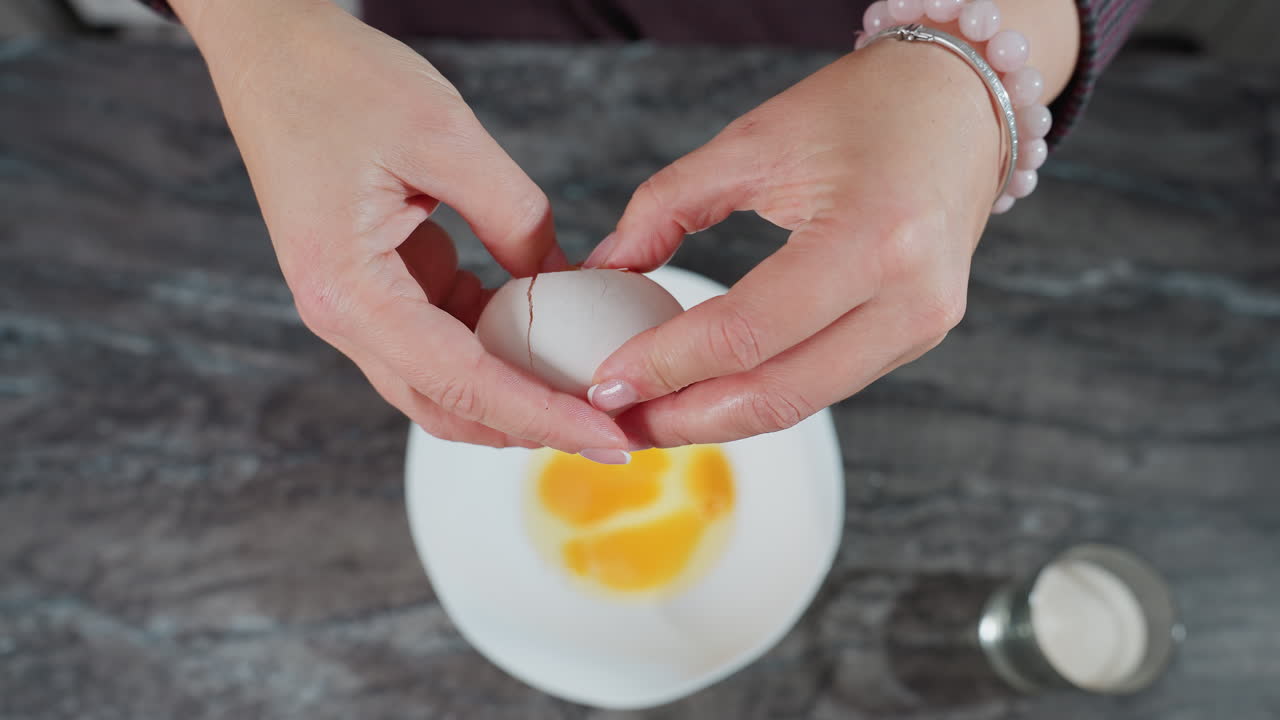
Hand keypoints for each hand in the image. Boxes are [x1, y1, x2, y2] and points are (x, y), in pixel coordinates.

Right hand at [175, 0, 625, 453]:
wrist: (270, 48)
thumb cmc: (335, 81)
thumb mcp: (446, 137)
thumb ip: (515, 216)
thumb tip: (563, 282)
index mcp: (349, 291)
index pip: (463, 383)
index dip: (542, 416)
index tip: (607, 437)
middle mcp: (343, 315)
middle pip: (449, 406)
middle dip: (531, 425)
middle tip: (611, 432)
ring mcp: (357, 304)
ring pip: (445, 381)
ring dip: (514, 391)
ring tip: (587, 392)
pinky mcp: (375, 285)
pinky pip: (442, 336)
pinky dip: (496, 345)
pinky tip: (545, 334)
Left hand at [582, 40, 1005, 446]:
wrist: (958, 101)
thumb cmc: (862, 107)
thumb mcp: (750, 141)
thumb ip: (665, 207)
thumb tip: (604, 271)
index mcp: (871, 238)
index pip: (746, 333)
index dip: (666, 366)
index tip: (604, 381)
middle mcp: (909, 299)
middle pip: (776, 395)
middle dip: (684, 418)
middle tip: (617, 421)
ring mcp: (922, 327)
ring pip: (800, 404)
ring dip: (717, 418)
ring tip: (648, 414)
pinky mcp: (916, 337)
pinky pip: (823, 384)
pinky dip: (759, 394)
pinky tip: (707, 391)